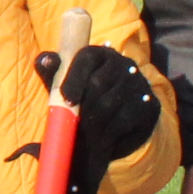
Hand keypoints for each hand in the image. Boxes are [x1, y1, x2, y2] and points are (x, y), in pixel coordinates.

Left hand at [39, 43, 164, 193]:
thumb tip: (44, 59)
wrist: (117, 125)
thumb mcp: (66, 88)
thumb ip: (53, 74)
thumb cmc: (84, 101)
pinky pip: (125, 118)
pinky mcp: (148, 104)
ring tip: (84, 135)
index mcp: (99, 54)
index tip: (66, 100)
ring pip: (110, 102)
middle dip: (82, 106)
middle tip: (72, 123)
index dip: (74, 78)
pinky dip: (109, 131)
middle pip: (98, 82)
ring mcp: (138, 83)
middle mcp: (122, 63)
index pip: (87, 57)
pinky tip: (102, 139)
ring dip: (92, 122)